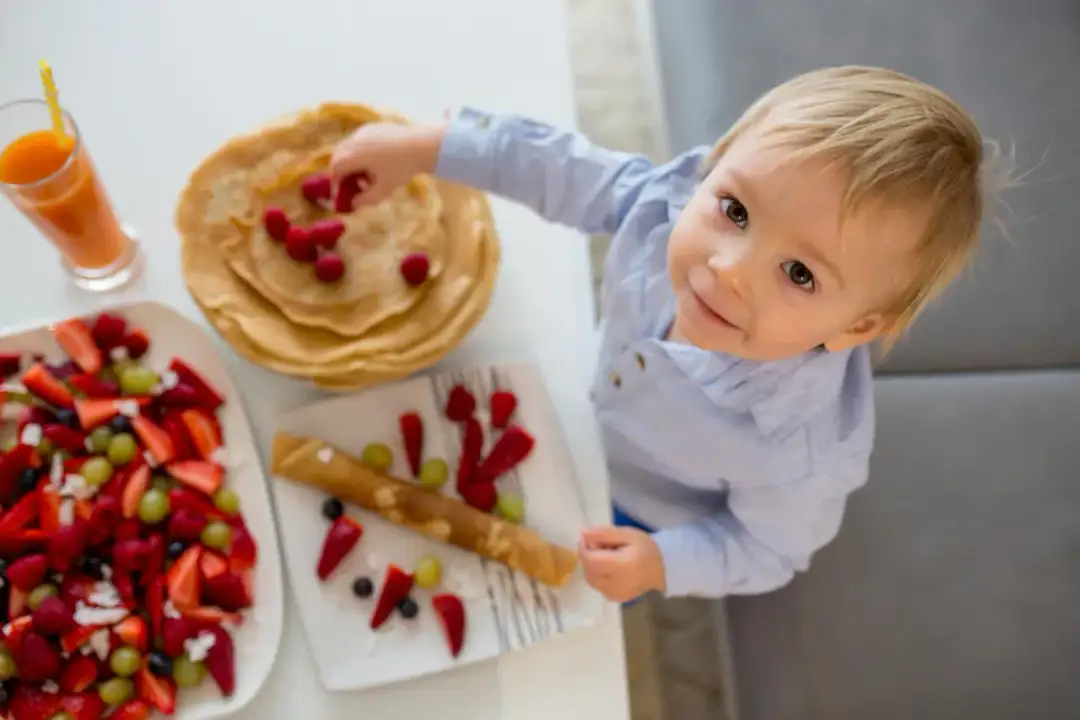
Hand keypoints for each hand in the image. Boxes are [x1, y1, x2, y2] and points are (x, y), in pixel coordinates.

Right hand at [329, 121, 444, 206]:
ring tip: (367, 175)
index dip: (336, 182)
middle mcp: (355, 140)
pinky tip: (376, 162)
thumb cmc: (402, 168)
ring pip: (348, 147)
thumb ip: (366, 199)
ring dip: (351, 161)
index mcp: (355, 154)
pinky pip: (359, 140)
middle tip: (351, 184)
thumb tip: (354, 204)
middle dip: (341, 171)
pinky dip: (360, 151)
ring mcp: (364, 131)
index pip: (336, 168)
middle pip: (339, 155)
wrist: (423, 145)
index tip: (342, 193)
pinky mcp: (373, 126)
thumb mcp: (384, 189)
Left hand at [578, 526, 665, 602]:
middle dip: (588, 557)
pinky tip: (610, 569)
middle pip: (588, 570)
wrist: (662, 570)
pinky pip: (598, 586)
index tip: (589, 538)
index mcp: (623, 565)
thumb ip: (604, 533)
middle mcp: (618, 583)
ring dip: (591, 567)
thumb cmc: (646, 549)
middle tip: (600, 546)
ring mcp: (616, 594)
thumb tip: (582, 533)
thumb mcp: (628, 534)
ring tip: (605, 558)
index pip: (590, 559)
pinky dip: (598, 577)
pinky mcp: (616, 599)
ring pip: (590, 580)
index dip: (584, 547)